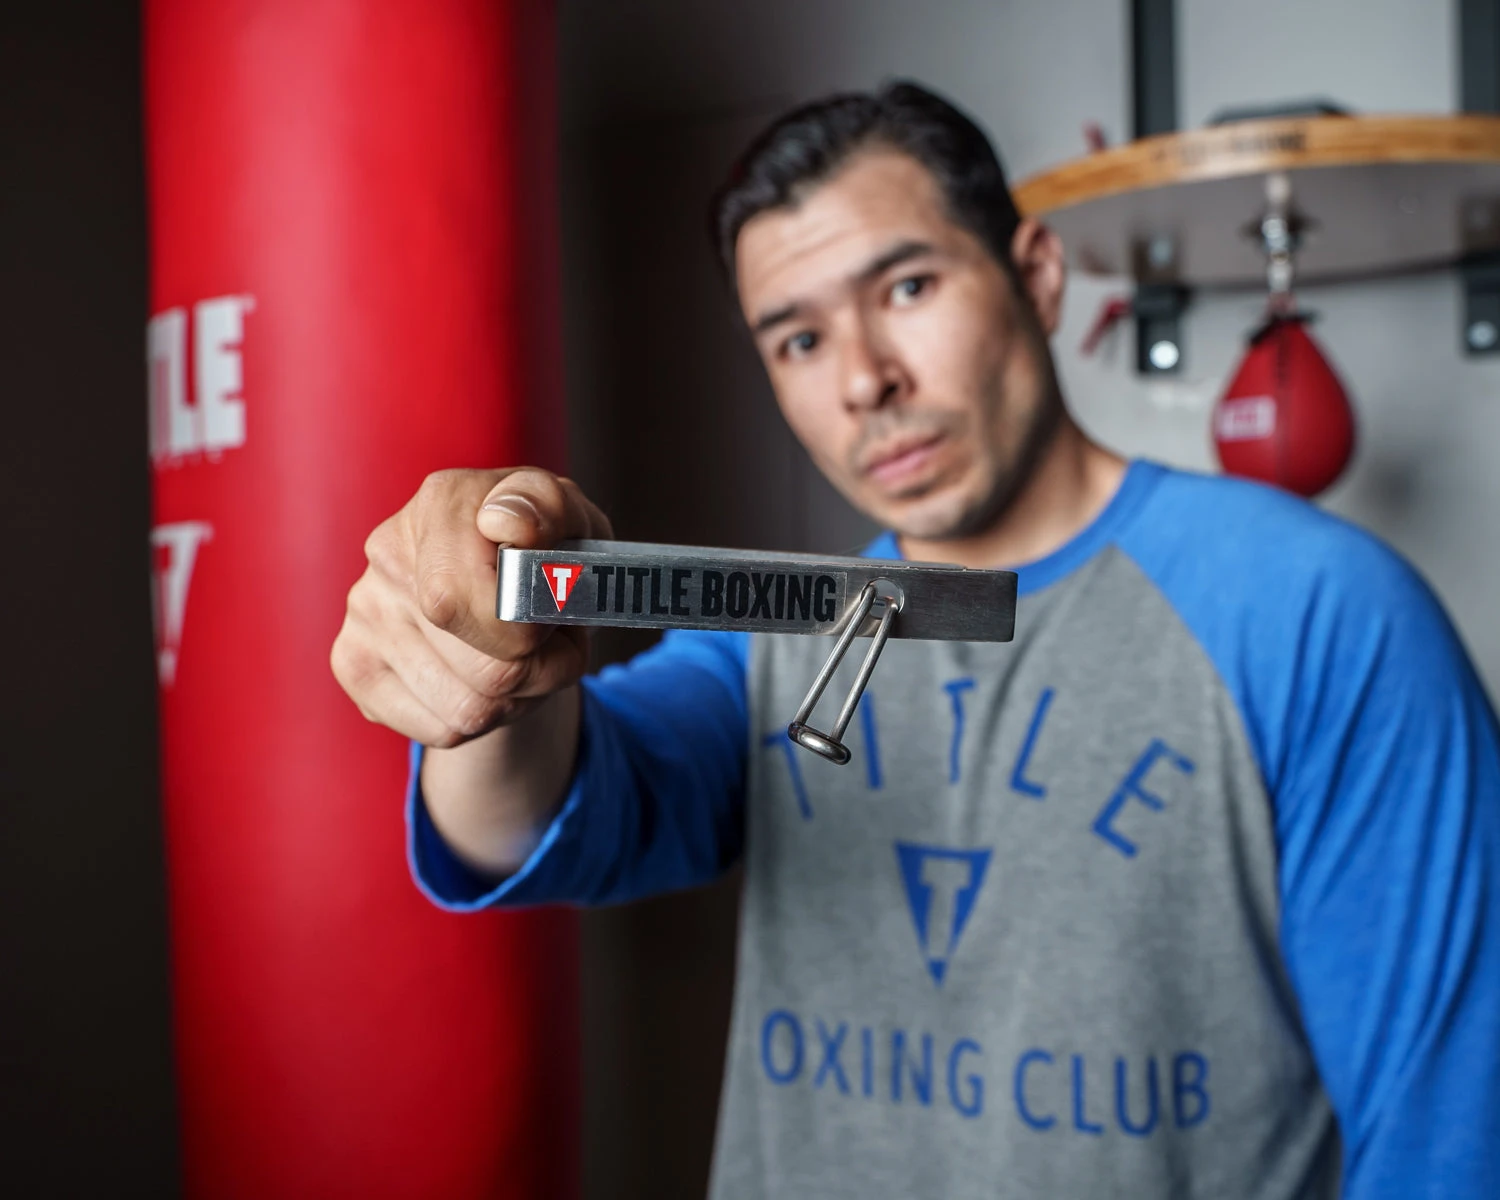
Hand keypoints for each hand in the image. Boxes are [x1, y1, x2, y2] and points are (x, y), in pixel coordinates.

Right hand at [331, 467, 612, 746]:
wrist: (508, 587)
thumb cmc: (546, 549)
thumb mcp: (573, 521)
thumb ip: (549, 508)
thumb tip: (507, 523)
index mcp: (443, 503)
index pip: (458, 598)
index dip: (524, 630)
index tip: (549, 617)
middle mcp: (389, 552)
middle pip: (488, 670)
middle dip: (540, 671)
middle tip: (552, 645)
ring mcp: (364, 609)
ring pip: (469, 711)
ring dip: (516, 700)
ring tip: (521, 659)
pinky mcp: (352, 663)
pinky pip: (441, 730)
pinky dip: (480, 722)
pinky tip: (482, 678)